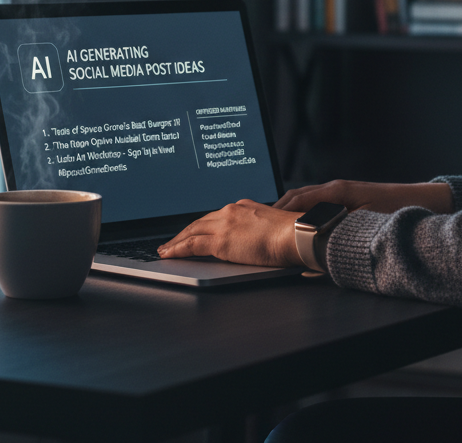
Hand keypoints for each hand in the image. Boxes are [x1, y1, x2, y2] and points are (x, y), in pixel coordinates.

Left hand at [156, 199, 301, 266]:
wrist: (296, 235)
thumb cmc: (291, 234)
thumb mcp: (269, 226)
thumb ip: (256, 229)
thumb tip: (252, 241)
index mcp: (243, 206)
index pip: (216, 217)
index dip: (201, 225)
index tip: (193, 231)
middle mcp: (231, 210)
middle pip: (199, 222)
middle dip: (183, 232)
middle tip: (171, 241)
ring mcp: (225, 224)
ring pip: (191, 231)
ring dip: (176, 241)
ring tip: (165, 250)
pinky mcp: (221, 241)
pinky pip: (191, 245)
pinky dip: (177, 249)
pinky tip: (169, 254)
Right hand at [273, 179, 452, 214]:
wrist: (424, 200)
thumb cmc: (397, 211)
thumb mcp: (364, 222)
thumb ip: (337, 230)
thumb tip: (314, 242)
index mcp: (336, 191)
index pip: (298, 201)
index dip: (279, 212)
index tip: (262, 223)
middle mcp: (335, 188)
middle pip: (297, 197)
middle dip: (278, 210)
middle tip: (259, 225)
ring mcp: (341, 192)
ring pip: (306, 199)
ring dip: (290, 211)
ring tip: (274, 226)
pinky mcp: (348, 198)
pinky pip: (317, 203)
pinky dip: (304, 212)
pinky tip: (300, 224)